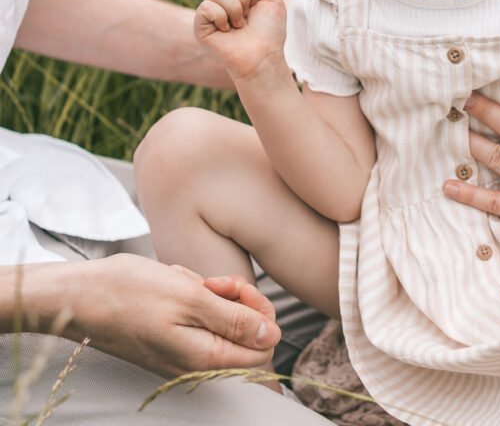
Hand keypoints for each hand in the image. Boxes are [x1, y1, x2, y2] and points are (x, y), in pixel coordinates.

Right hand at [58, 254, 280, 376]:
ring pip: (220, 322)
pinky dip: (193, 297)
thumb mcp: (189, 297)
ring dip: (212, 296)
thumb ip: (234, 319)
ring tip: (188, 282)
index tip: (238, 290)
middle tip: (214, 283)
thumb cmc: (130, 293)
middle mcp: (195, 363)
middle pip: (244, 335)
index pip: (263, 348)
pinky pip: (197, 318)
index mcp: (204, 358)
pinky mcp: (169, 339)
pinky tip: (176, 284)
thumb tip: (273, 336)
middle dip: (237, 301)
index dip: (260, 314)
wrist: (80, 296)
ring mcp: (181, 352)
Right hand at [194, 0, 286, 79]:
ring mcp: (209, 11)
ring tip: (238, 25)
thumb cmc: (269, 32)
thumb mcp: (273, 0)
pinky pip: (207, 7)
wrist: (263, 57)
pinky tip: (226, 30)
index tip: (257, 5)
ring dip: (235, 10)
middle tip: (248, 16)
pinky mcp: (200, 25)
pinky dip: (222, 18)